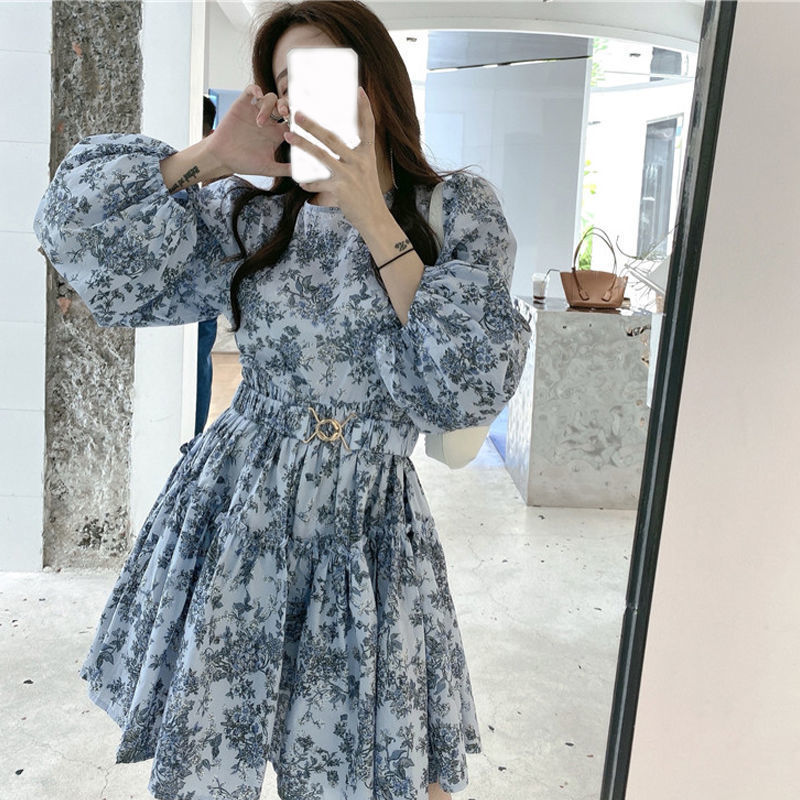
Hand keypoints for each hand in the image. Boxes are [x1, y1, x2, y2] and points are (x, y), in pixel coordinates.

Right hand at [204, 84, 292, 178]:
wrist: (222, 158)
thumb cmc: (244, 164)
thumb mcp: (268, 168)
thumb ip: (285, 169)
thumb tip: (303, 174)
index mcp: (277, 133)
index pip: (293, 121)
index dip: (297, 119)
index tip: (299, 123)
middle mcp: (269, 121)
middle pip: (283, 105)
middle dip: (286, 107)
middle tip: (285, 114)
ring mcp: (255, 111)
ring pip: (270, 98)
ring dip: (269, 106)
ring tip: (260, 121)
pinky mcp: (242, 105)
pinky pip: (251, 90)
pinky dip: (256, 90)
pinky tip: (257, 96)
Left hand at [283, 86, 385, 229]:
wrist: (374, 218)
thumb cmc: (367, 194)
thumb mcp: (366, 171)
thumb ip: (353, 157)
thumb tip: (335, 145)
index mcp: (367, 154)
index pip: (368, 126)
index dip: (365, 108)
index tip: (359, 90)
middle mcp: (359, 161)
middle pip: (333, 137)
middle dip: (313, 124)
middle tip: (298, 113)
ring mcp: (350, 174)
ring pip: (322, 155)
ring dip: (303, 144)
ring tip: (288, 135)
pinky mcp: (341, 188)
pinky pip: (319, 182)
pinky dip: (309, 182)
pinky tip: (300, 182)